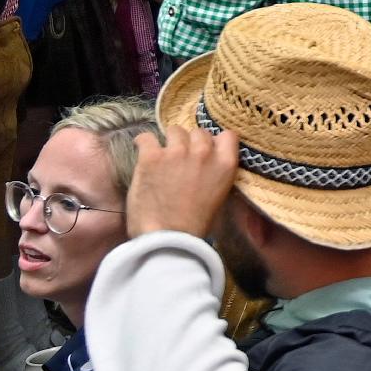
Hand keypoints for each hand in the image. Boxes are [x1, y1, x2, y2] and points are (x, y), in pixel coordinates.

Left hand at [127, 117, 243, 239]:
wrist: (167, 240)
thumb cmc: (195, 226)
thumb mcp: (219, 197)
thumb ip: (217, 174)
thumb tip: (207, 165)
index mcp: (225, 164)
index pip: (227, 135)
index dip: (215, 142)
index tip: (206, 151)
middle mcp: (204, 152)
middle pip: (198, 132)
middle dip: (190, 143)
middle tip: (181, 159)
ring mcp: (177, 152)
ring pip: (174, 130)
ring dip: (169, 142)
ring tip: (162, 158)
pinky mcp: (151, 157)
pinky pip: (146, 138)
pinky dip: (144, 144)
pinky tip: (143, 154)